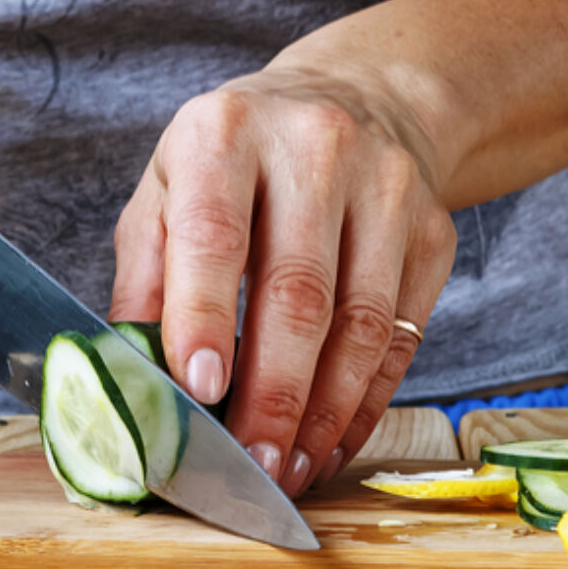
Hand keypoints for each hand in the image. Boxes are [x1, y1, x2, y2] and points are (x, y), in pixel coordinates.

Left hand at [111, 67, 456, 497]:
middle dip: (273, 393)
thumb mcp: (168, 189)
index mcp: (226, 132)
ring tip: (289, 469)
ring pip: (362, 324)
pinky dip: (365, 403)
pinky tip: (331, 442)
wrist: (359, 99)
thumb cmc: (238, 162)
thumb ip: (145, 279)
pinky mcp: (433, 231)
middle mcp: (315, 148)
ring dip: (324, 413)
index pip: (216, 235)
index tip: (198, 391)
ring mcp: (386, 188)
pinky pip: (402, 337)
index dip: (205, 317)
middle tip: (249, 462)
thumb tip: (133, 381)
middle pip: (299, 292)